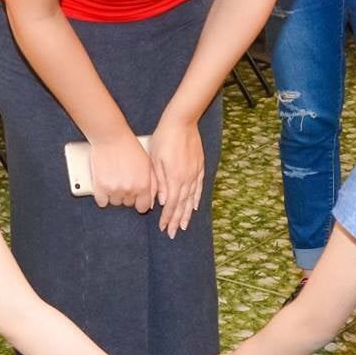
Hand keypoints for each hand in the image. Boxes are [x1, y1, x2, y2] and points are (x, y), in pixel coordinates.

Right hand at [90, 134, 154, 212]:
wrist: (111, 137)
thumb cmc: (130, 147)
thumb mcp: (147, 165)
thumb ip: (151, 184)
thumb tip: (151, 201)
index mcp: (143, 185)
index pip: (143, 207)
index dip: (139, 202)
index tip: (136, 197)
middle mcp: (129, 190)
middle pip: (128, 203)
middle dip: (126, 194)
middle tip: (123, 179)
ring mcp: (114, 189)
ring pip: (115, 202)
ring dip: (114, 194)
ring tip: (114, 178)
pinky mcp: (100, 187)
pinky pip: (102, 202)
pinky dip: (102, 196)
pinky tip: (105, 185)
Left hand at [148, 117, 205, 236]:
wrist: (182, 122)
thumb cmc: (164, 138)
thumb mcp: (156, 160)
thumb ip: (159, 182)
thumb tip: (162, 201)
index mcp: (175, 178)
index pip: (171, 204)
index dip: (167, 217)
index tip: (163, 228)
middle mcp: (187, 179)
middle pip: (182, 205)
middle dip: (176, 220)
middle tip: (172, 233)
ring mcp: (195, 173)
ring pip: (191, 199)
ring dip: (187, 214)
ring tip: (183, 225)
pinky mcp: (199, 167)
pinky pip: (199, 187)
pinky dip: (196, 199)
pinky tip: (194, 207)